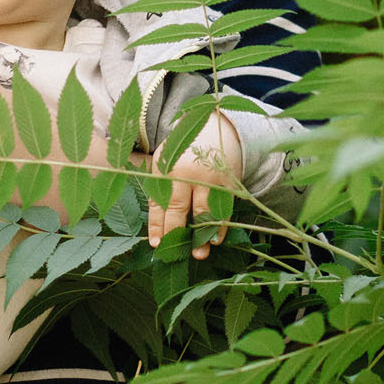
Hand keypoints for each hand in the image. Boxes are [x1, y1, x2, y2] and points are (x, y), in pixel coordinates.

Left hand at [150, 110, 242, 256]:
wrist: (213, 129)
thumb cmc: (182, 155)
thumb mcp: (165, 164)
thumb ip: (160, 190)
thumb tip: (157, 227)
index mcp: (165, 169)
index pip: (158, 202)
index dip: (157, 225)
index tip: (156, 244)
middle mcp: (186, 173)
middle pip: (179, 207)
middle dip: (176, 232)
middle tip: (176, 254)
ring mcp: (208, 177)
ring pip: (204, 210)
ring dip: (201, 234)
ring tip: (199, 253)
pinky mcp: (228, 181)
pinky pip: (224, 207)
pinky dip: (221, 225)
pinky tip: (216, 238)